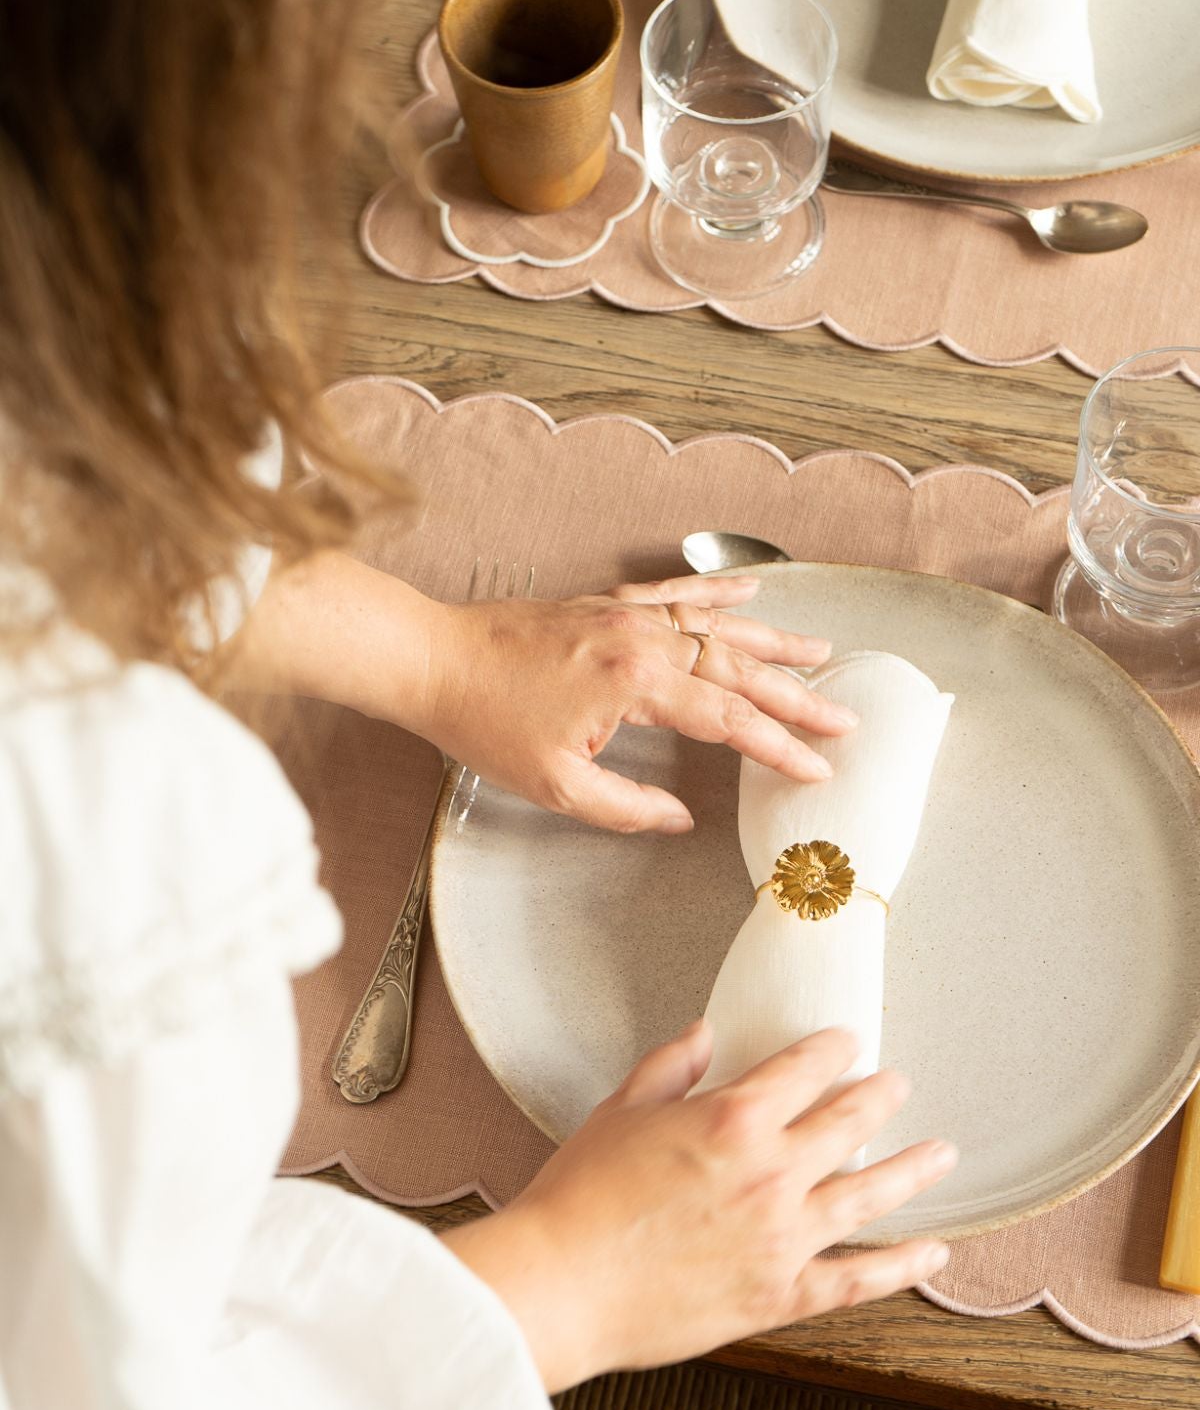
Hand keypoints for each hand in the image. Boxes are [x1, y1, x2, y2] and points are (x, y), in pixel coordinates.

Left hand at [423, 572, 855, 833]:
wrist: (434, 659)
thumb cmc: (485, 721)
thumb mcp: (555, 786)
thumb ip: (626, 806)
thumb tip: (679, 817)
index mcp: (636, 684)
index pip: (728, 720)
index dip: (779, 747)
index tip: (817, 767)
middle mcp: (641, 639)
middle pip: (737, 669)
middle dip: (796, 695)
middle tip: (843, 716)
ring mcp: (626, 615)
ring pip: (717, 626)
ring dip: (773, 641)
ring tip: (821, 651)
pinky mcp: (607, 603)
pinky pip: (676, 592)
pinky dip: (716, 591)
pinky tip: (750, 591)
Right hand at [444, 1024, 954, 1392]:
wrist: (560, 1286)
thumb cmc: (579, 1196)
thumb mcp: (620, 1111)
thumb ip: (670, 1067)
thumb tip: (703, 1035)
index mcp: (732, 1118)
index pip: (804, 1068)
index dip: (832, 1049)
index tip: (847, 1041)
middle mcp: (771, 1172)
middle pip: (849, 1123)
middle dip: (880, 1096)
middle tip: (899, 1083)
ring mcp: (783, 1238)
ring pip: (870, 1195)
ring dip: (913, 1169)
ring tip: (942, 1152)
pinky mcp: (780, 1297)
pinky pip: (857, 1281)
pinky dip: (902, 1267)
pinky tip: (933, 1254)